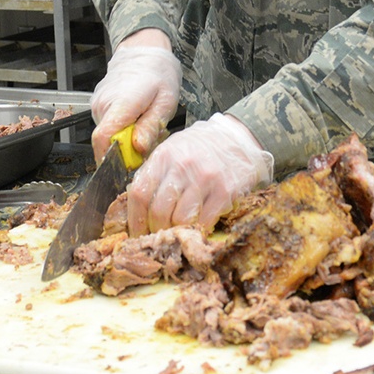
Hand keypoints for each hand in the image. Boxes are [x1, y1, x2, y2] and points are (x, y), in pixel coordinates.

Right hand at [90, 35, 181, 162]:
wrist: (144, 52)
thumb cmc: (158, 74)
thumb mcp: (165, 102)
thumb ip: (150, 127)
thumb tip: (137, 149)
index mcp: (121, 103)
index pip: (103, 138)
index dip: (111, 159)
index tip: (127, 166)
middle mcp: (104, 104)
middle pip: (106, 141)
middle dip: (126, 150)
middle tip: (147, 141)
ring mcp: (98, 104)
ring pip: (107, 134)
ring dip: (125, 139)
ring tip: (143, 124)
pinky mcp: (98, 105)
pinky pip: (107, 126)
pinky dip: (121, 129)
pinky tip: (135, 119)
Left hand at [127, 114, 273, 234]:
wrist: (239, 137)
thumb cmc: (201, 146)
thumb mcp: (173, 148)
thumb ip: (154, 172)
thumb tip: (134, 204)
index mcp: (164, 155)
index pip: (139, 193)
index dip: (135, 219)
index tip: (137, 231)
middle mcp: (183, 166)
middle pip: (158, 211)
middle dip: (156, 230)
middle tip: (159, 235)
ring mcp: (205, 179)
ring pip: (180, 220)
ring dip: (176, 231)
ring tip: (178, 231)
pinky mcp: (225, 191)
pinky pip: (204, 221)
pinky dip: (197, 229)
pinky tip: (197, 226)